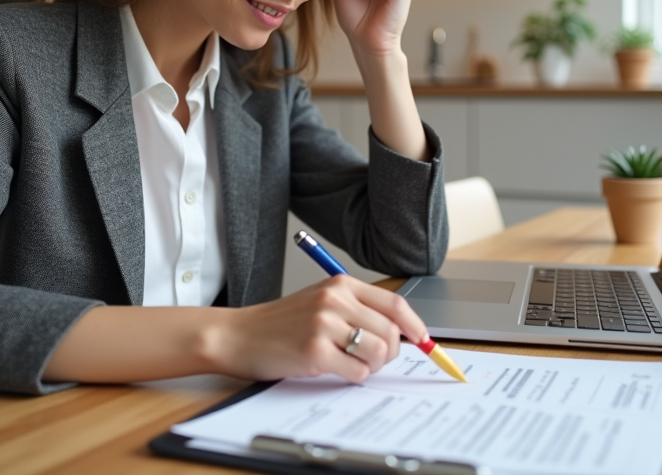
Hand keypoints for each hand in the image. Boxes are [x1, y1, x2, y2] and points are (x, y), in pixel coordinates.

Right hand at [211, 275, 427, 382]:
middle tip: (370, 358)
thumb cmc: (281, 323)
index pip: (394, 303)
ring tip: (349, 362)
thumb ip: (358, 310)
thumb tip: (402, 333)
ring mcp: (324, 325)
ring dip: (370, 366)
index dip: (415, 325)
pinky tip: (332, 369)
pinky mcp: (315, 351)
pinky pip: (357, 372)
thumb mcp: (321, 303)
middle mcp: (335, 300)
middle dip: (389, 353)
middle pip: (391, 332)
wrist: (238, 335)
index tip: (423, 340)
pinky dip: (352, 377)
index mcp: (340, 285)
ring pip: (378, 353)